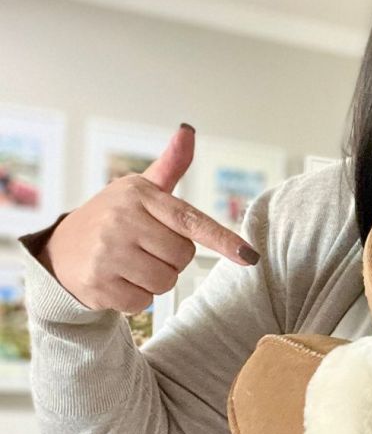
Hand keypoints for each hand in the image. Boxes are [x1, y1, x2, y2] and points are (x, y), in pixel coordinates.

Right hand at [39, 124, 259, 312]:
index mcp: (139, 195)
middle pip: (183, 257)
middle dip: (171, 259)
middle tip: (144, 248)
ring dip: (155, 280)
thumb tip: (188, 131)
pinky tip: (117, 281)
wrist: (60, 250)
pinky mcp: (98, 285)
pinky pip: (143, 302)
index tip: (248, 256)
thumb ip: (170, 166)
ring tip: (131, 265)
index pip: (190, 220)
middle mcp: (122, 221)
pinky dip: (136, 298)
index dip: (223, 240)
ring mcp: (107, 253)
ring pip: (165, 281)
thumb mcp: (139, 190)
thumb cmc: (113, 218)